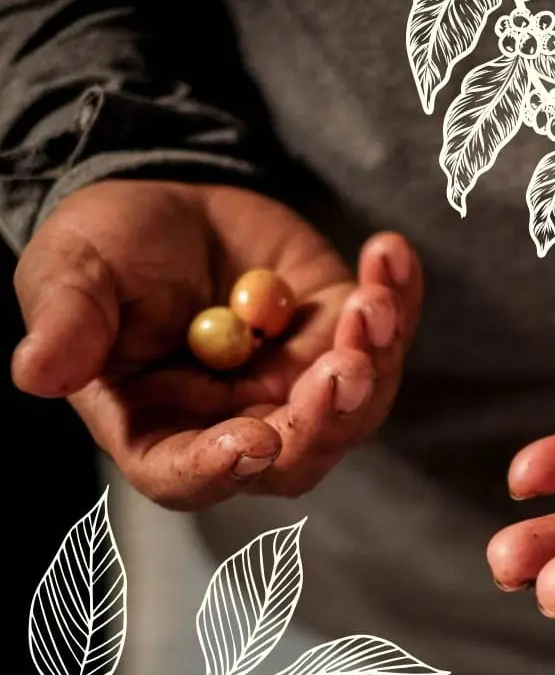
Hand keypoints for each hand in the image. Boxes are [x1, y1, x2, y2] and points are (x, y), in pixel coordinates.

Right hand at [11, 180, 422, 507]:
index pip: (190, 475)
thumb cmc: (106, 249)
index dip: (222, 468)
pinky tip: (388, 252)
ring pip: (358, 405)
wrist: (167, 199)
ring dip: (374, 358)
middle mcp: (240, 424)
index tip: (255, 440)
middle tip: (340, 365)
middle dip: (325, 417)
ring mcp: (301, 388)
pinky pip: (387, 336)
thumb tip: (37, 375)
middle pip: (297, 455)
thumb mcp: (72, 272)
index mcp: (161, 429)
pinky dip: (399, 299)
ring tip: (368, 299)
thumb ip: (68, 324)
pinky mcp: (342, 340)